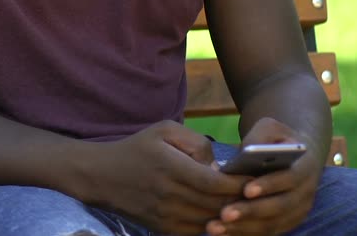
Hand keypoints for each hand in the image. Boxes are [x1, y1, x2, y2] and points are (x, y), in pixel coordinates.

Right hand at [87, 120, 250, 234]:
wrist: (101, 176)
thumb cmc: (137, 148)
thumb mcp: (165, 130)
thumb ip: (196, 142)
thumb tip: (218, 167)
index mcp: (172, 167)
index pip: (215, 183)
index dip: (238, 184)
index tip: (253, 178)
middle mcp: (170, 195)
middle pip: (216, 205)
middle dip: (239, 200)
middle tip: (255, 193)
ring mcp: (165, 215)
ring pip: (208, 221)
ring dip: (228, 215)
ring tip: (242, 205)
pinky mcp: (162, 228)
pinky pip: (195, 232)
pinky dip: (211, 226)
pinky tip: (220, 216)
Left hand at [206, 117, 322, 235]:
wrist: (294, 158)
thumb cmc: (277, 140)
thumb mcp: (271, 128)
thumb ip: (260, 136)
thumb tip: (248, 150)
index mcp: (305, 168)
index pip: (289, 179)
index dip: (269, 185)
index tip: (246, 190)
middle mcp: (305, 194)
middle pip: (279, 207)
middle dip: (251, 211)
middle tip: (224, 213)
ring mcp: (296, 212)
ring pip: (271, 225)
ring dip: (243, 228)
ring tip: (215, 227)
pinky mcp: (284, 223)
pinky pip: (264, 232)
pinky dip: (243, 234)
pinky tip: (222, 233)